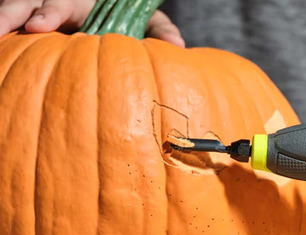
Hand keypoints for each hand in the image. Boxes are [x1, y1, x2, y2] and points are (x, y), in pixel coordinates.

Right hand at [0, 0, 183, 46]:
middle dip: (9, 14)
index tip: (38, 26)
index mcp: (77, 1)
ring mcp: (35, 17)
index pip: (56, 3)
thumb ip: (158, 28)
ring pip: (10, 12)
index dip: (48, 13)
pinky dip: (4, 48)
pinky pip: (10, 40)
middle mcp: (51, 5)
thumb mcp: (143, 19)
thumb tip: (178, 45)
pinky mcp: (27, 34)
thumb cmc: (123, 17)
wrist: (104, 14)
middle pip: (23, 4)